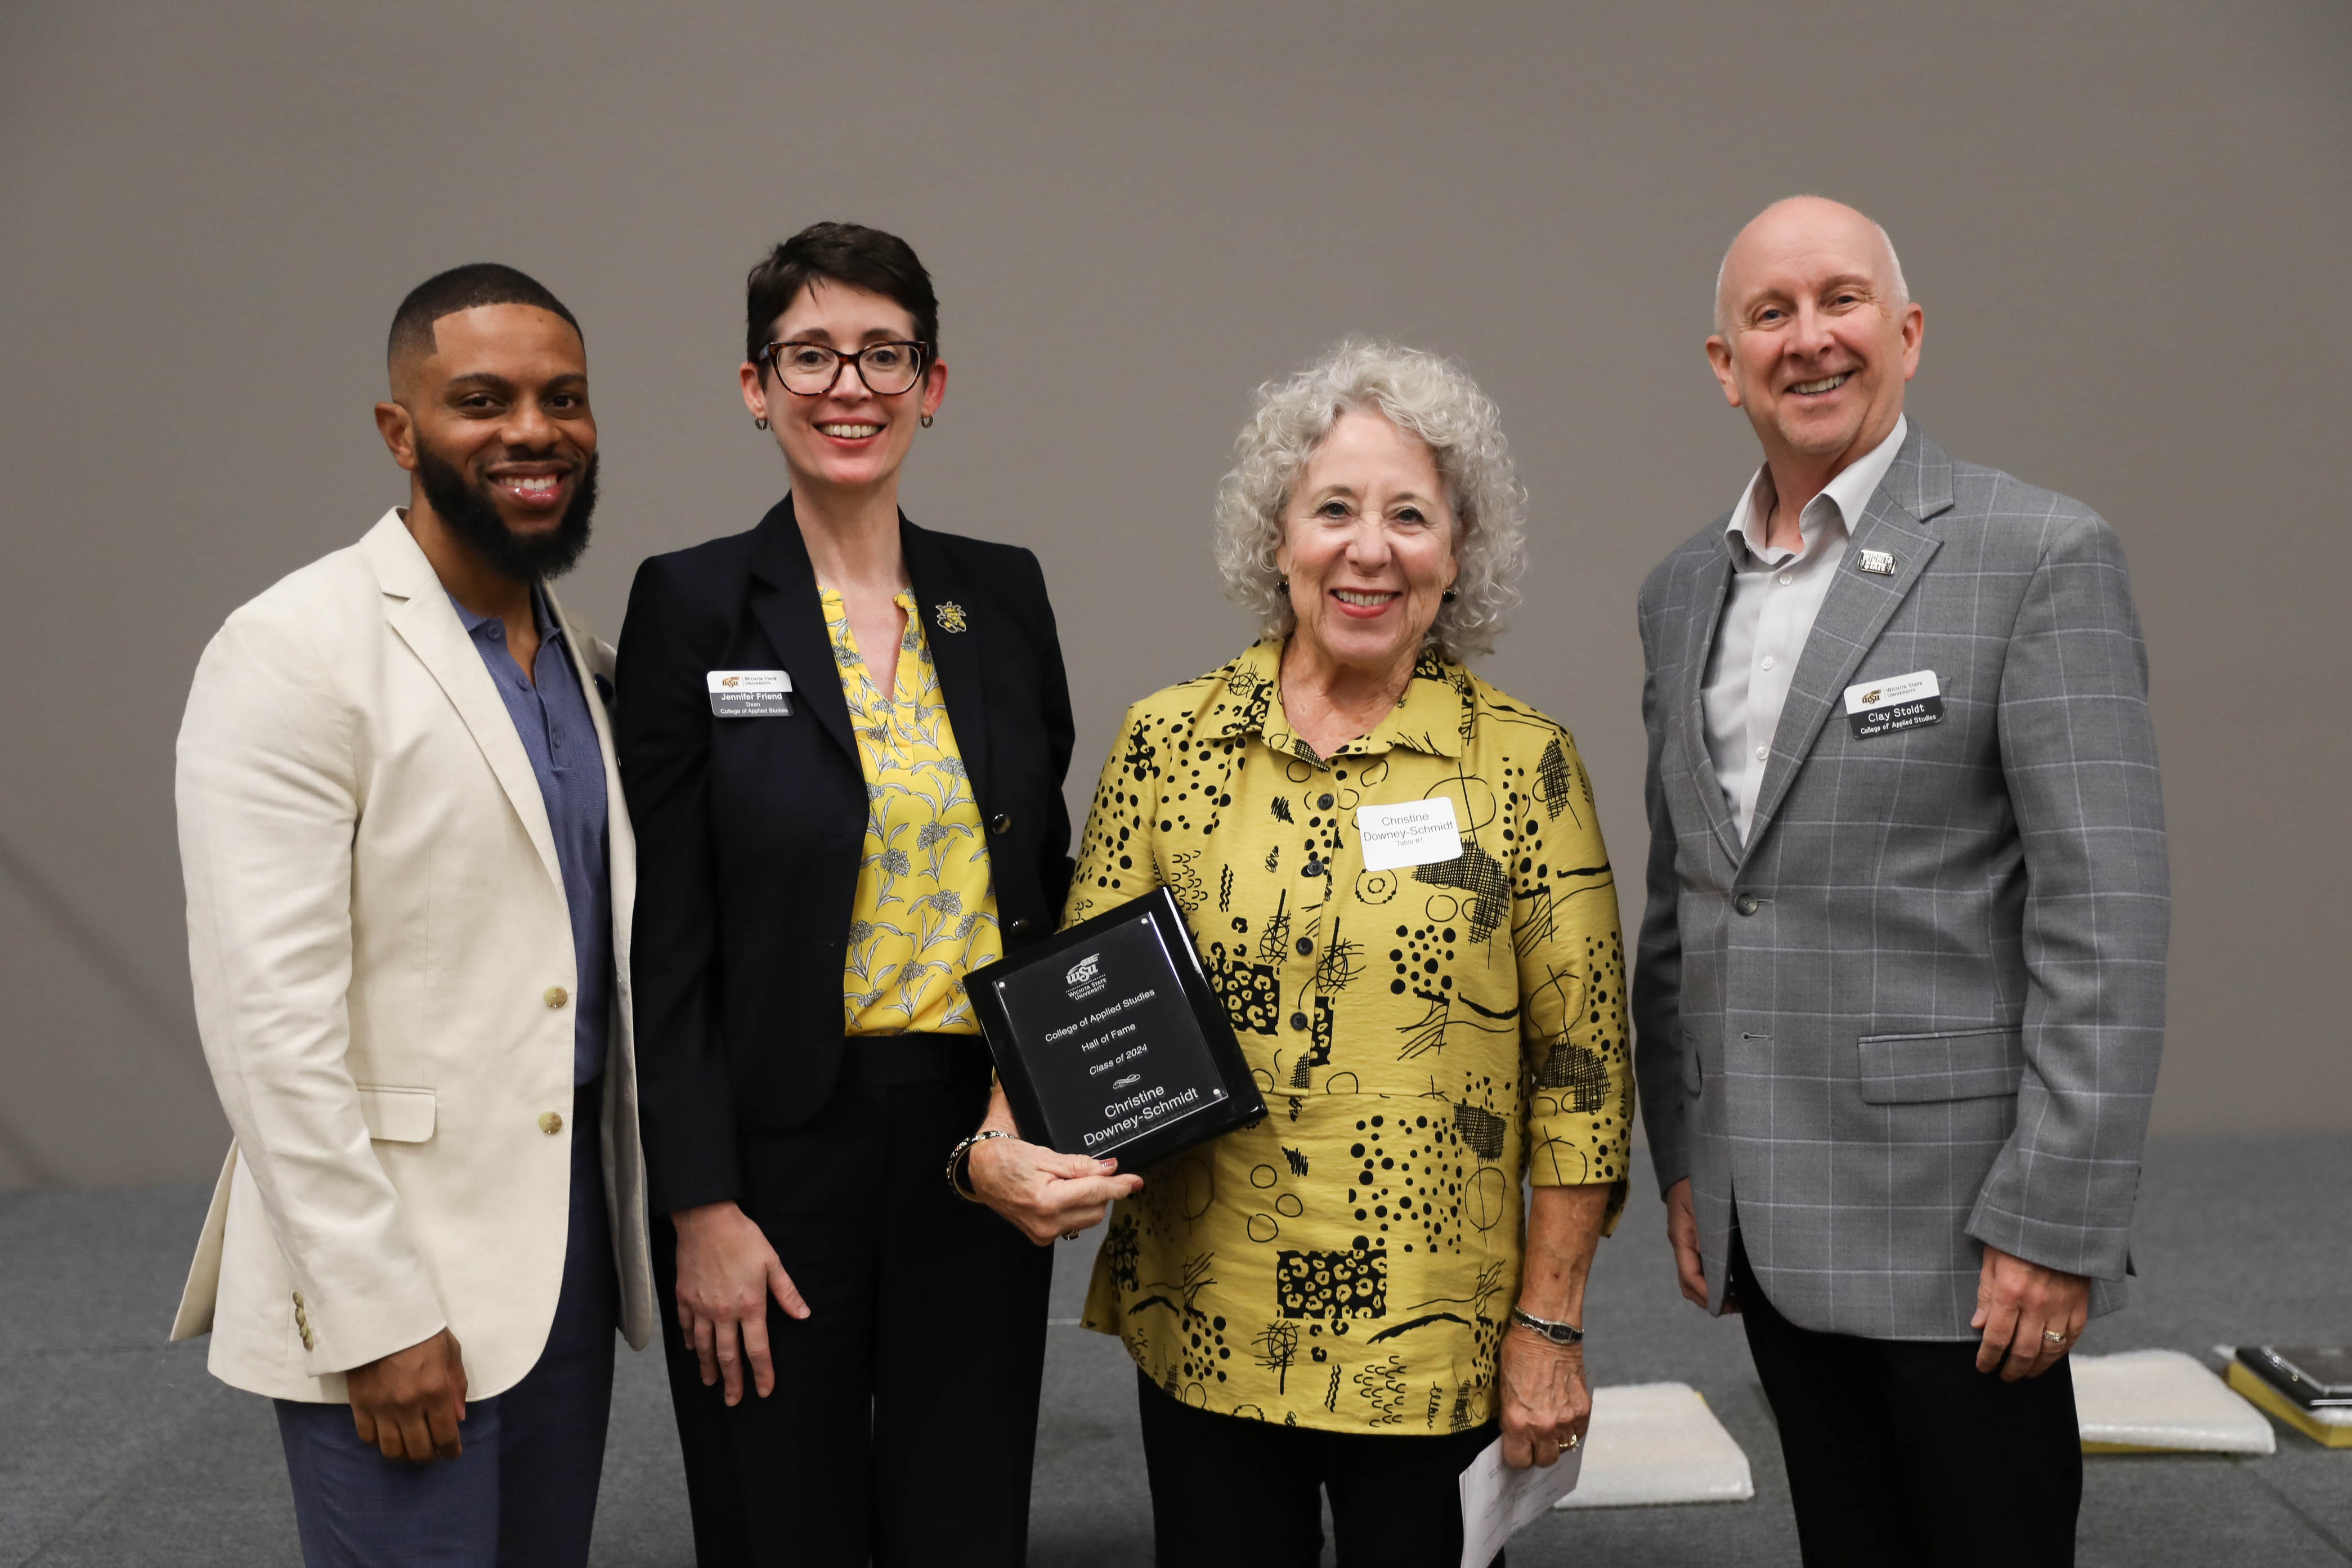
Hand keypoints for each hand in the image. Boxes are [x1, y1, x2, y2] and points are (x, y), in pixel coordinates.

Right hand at [347, 1327, 467, 1461]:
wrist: (380, 1315)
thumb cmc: (421, 1330)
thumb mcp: (450, 1351)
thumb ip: (457, 1386)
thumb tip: (459, 1418)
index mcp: (435, 1390)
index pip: (445, 1436)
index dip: (451, 1451)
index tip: (453, 1453)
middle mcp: (408, 1404)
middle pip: (418, 1450)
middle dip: (430, 1456)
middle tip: (434, 1451)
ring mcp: (381, 1407)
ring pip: (391, 1450)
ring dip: (404, 1454)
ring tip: (411, 1447)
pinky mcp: (359, 1404)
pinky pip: (367, 1437)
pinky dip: (379, 1441)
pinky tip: (388, 1433)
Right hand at [671, 1201, 809, 1405]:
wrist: (706, 1220)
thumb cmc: (743, 1238)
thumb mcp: (772, 1262)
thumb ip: (787, 1293)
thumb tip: (804, 1315)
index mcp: (750, 1305)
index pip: (757, 1350)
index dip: (762, 1373)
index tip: (764, 1391)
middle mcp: (723, 1312)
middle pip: (728, 1356)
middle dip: (733, 1382)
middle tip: (733, 1402)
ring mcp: (700, 1307)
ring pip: (703, 1346)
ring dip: (708, 1368)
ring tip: (711, 1383)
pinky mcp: (684, 1297)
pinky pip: (686, 1326)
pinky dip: (689, 1341)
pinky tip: (691, 1350)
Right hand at [967, 1136, 1143, 1245]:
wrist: (981, 1172)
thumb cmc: (1007, 1158)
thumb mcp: (1044, 1154)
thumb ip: (1079, 1165)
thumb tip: (1110, 1168)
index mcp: (1047, 1201)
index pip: (1095, 1192)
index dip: (1119, 1185)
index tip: (1136, 1180)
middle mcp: (1046, 1224)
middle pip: (1096, 1210)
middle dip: (1102, 1191)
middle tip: (1091, 1171)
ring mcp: (1043, 1234)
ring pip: (1087, 1219)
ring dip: (1090, 1200)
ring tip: (1070, 1181)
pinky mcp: (1040, 1237)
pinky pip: (1072, 1224)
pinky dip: (1076, 1209)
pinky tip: (1063, 1194)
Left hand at [1498, 1324, 1590, 1468]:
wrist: (1546, 1331)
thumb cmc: (1519, 1354)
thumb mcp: (1504, 1389)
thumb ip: (1512, 1418)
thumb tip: (1516, 1436)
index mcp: (1517, 1422)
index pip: (1518, 1460)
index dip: (1517, 1455)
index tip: (1517, 1447)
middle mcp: (1543, 1426)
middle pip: (1544, 1460)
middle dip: (1538, 1452)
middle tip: (1534, 1439)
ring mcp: (1566, 1419)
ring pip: (1563, 1449)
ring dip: (1557, 1441)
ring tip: (1550, 1424)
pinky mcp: (1583, 1409)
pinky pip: (1579, 1433)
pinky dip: (1572, 1428)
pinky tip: (1563, 1414)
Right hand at [1665, 1179, 1727, 1309]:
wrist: (1694, 1166)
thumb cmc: (1699, 1181)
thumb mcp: (1703, 1202)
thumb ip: (1706, 1229)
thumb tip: (1709, 1257)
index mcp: (1682, 1238)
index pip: (1689, 1276)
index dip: (1708, 1295)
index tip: (1727, 1305)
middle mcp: (1683, 1244)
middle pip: (1689, 1284)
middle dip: (1710, 1300)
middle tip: (1737, 1308)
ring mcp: (1688, 1243)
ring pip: (1695, 1279)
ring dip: (1713, 1293)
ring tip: (1738, 1300)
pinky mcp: (1697, 1240)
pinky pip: (1702, 1268)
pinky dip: (1716, 1281)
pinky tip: (1734, 1282)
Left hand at [1972, 1245, 2087, 1379]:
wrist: (2057, 1220)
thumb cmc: (2017, 1236)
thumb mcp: (1992, 1260)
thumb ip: (1986, 1295)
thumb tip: (1979, 1326)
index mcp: (2010, 1292)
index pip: (1997, 1337)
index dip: (1988, 1357)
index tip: (1983, 1367)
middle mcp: (2037, 1304)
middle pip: (2023, 1351)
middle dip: (2011, 1369)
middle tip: (2003, 1376)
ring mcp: (2062, 1306)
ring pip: (2050, 1350)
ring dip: (2036, 1367)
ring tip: (2025, 1374)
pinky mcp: (2080, 1304)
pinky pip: (2072, 1337)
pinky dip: (2060, 1353)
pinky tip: (2050, 1358)